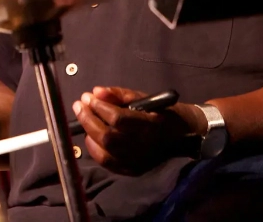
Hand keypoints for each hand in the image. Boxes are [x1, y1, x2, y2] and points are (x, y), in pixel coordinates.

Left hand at [72, 87, 199, 174]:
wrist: (183, 136)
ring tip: (83, 118)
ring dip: (89, 133)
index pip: (118, 119)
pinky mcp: (133, 170)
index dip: (99, 107)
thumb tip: (96, 92)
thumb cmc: (162, 112)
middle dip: (88, 119)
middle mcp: (144, 146)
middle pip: (108, 136)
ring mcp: (138, 161)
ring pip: (105, 152)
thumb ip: (119, 94)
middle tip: (79, 105)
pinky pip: (108, 163)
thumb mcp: (144, 97)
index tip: (87, 96)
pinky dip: (94, 149)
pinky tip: (90, 136)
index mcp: (150, 125)